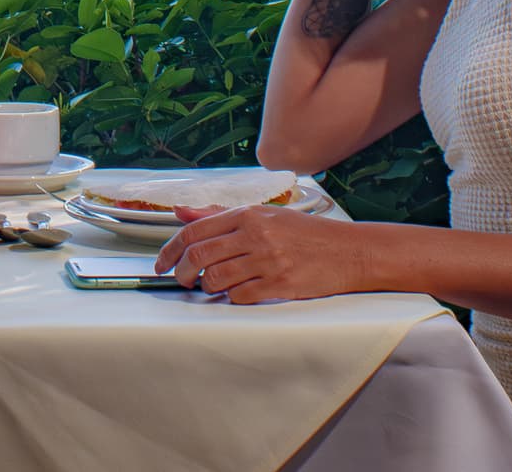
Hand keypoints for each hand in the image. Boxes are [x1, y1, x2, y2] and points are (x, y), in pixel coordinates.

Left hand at [154, 205, 370, 302]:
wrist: (349, 251)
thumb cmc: (305, 234)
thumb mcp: (264, 215)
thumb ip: (219, 216)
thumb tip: (181, 213)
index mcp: (248, 215)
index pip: (194, 231)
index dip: (170, 249)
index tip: (162, 264)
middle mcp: (255, 235)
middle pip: (200, 256)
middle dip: (183, 272)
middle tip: (182, 280)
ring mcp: (268, 261)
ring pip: (217, 279)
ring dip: (207, 288)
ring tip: (212, 286)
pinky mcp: (280, 285)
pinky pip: (241, 297)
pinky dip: (233, 298)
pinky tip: (239, 292)